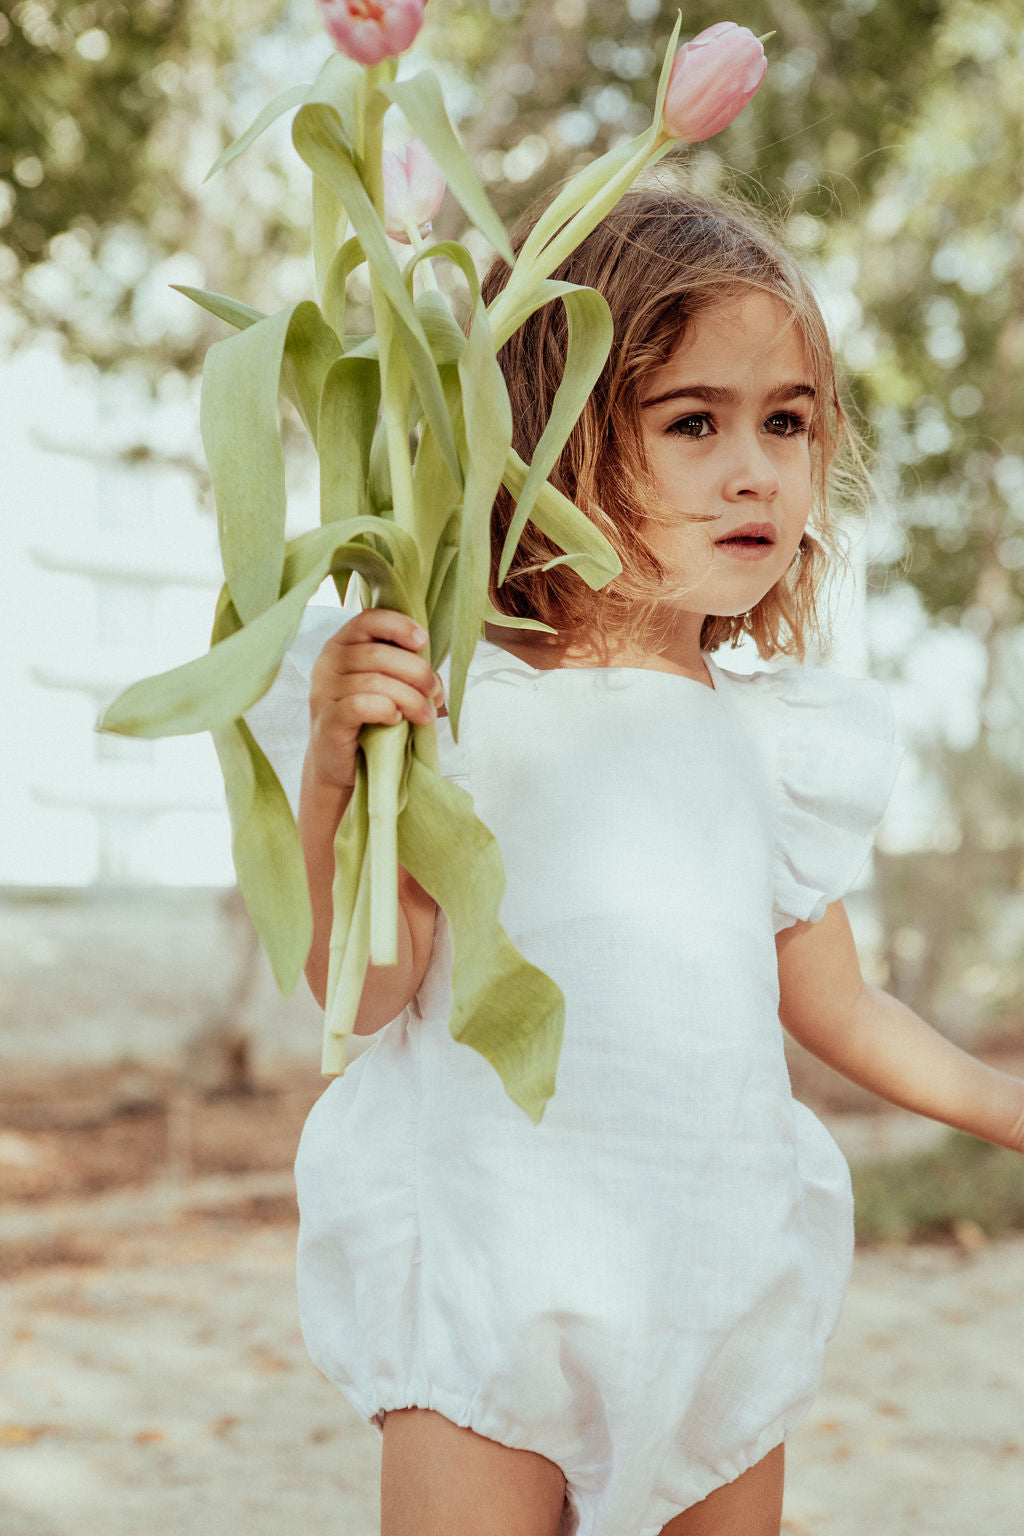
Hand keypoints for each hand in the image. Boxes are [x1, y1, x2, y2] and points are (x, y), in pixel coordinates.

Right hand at [306, 608, 444, 792]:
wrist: (342, 763)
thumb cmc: (371, 718)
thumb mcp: (390, 685)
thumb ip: (408, 670)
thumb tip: (434, 678)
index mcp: (343, 644)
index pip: (368, 619)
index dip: (399, 626)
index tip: (424, 642)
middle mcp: (328, 662)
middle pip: (378, 654)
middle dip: (416, 672)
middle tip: (434, 693)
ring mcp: (323, 691)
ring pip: (374, 682)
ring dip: (410, 698)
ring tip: (425, 715)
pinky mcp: (327, 720)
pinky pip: (360, 705)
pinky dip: (385, 710)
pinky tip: (395, 719)